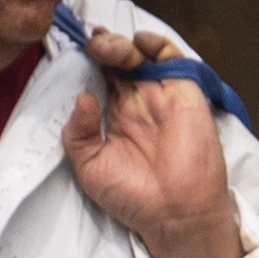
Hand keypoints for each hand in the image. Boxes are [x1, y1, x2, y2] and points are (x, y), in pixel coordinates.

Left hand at [58, 36, 254, 257]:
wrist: (173, 214)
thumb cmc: (132, 197)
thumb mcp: (90, 167)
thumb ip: (78, 133)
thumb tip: (82, 96)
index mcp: (115, 115)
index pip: (100, 76)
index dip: (88, 58)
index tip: (74, 46)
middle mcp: (137, 100)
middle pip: (117, 59)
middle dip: (101, 45)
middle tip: (90, 45)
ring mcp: (160, 94)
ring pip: (140, 53)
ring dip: (121, 43)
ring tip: (106, 48)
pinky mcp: (184, 92)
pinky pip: (171, 58)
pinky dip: (155, 43)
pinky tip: (139, 43)